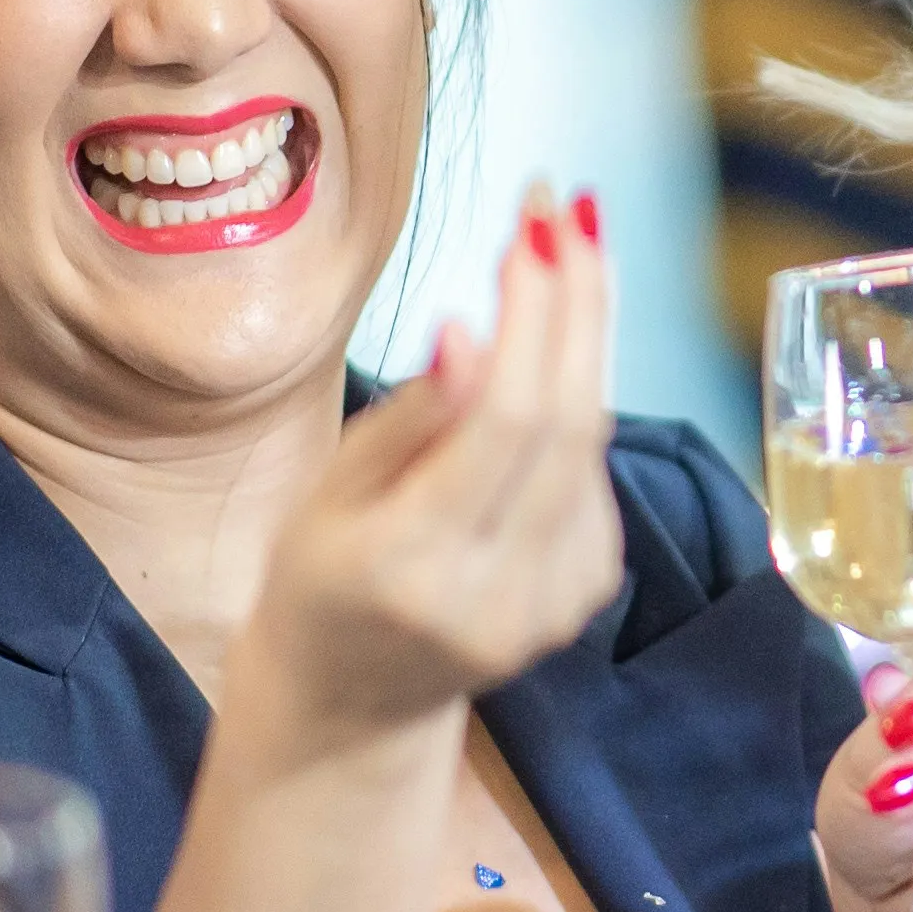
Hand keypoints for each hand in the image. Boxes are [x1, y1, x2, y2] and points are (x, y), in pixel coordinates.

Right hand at [236, 192, 620, 746]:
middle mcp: (498, 592)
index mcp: (415, 564)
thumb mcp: (330, 493)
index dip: (536, 313)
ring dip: (589, 335)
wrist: (349, 704)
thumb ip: (411, 420)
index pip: (510, 420)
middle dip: (577, 300)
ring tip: (570, 248)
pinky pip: (594, 473)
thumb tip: (472, 333)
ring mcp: (551, 605)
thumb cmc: (318, 581)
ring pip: (595, 442)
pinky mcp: (584, 597)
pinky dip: (579, 399)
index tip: (532, 222)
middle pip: (571, 421)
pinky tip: (553, 352)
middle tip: (568, 207)